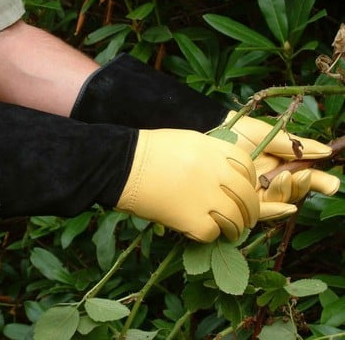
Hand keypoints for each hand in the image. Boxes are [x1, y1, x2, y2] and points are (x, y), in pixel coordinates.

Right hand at [116, 129, 259, 242]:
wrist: (123, 165)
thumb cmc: (151, 151)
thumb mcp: (188, 141)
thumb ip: (212, 154)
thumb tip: (225, 172)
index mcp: (214, 150)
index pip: (248, 167)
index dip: (251, 182)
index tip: (248, 191)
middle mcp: (215, 172)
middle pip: (247, 196)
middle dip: (251, 211)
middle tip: (248, 220)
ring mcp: (205, 196)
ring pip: (235, 219)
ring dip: (236, 228)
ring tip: (232, 232)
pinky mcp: (190, 219)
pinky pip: (211, 233)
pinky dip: (210, 234)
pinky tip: (203, 231)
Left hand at [225, 111, 339, 219]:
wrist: (210, 134)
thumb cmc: (236, 130)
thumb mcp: (268, 135)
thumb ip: (294, 146)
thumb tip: (326, 152)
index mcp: (278, 163)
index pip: (301, 175)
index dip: (316, 180)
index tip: (331, 183)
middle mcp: (269, 179)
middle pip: (293, 191)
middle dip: (304, 186)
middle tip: (307, 176)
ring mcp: (256, 190)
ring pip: (280, 201)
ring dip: (288, 192)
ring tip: (286, 176)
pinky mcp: (243, 200)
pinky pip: (262, 210)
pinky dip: (276, 210)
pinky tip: (288, 208)